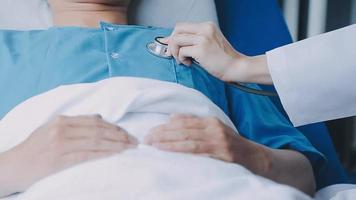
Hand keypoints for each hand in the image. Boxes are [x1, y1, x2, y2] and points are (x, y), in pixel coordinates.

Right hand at [6, 115, 137, 192]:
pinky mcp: (60, 159)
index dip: (113, 126)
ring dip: (116, 144)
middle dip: (119, 135)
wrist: (12, 166)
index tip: (126, 132)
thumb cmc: (33, 149)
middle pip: (98, 129)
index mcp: (62, 120)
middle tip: (134, 140)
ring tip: (130, 147)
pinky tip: (115, 153)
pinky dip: (104, 153)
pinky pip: (88, 154)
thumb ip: (74, 123)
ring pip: (96, 140)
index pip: (94, 121)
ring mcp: (61, 143)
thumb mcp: (51, 129)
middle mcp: (63, 129)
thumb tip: (98, 118)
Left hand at [144, 114, 270, 170]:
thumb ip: (194, 123)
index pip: (183, 121)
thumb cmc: (231, 145)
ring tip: (153, 146)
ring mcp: (219, 141)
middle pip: (183, 130)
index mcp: (210, 121)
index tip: (150, 132)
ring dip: (169, 143)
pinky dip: (182, 151)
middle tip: (146, 140)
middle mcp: (214, 128)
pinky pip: (199, 152)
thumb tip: (172, 118)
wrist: (255, 157)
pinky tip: (170, 152)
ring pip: (188, 140)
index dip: (165, 127)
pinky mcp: (223, 154)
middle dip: (162, 135)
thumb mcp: (214, 130)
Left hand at [164, 22, 272, 83]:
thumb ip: (194, 40)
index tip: (170, 46)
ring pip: (176, 40)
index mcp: (207, 26)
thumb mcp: (210, 43)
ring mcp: (203, 38)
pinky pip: (181, 52)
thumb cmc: (223, 59)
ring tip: (183, 60)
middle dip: (171, 43)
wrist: (236, 67)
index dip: (173, 36)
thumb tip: (171, 41)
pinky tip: (189, 64)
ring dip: (175, 52)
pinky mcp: (201, 49)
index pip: (182, 26)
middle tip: (173, 55)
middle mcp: (205, 29)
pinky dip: (181, 59)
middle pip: (177, 30)